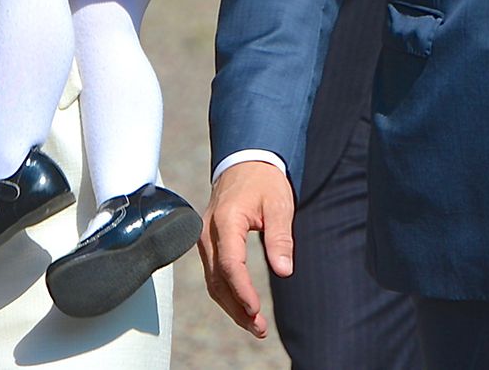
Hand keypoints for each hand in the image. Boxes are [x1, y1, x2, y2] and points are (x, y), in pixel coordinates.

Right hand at [199, 162, 294, 337]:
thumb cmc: (264, 180)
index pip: (230, 264)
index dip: (242, 290)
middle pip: (217, 278)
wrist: (245, 160)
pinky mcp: (208, 241)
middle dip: (237, 307)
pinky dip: (226, 292)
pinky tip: (242, 306)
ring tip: (254, 324)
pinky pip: (213, 272)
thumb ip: (280, 236)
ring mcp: (204, 236)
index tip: (256, 310)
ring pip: (212, 280)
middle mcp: (208, 230)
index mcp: (225, 220)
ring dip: (231, 304)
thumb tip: (284, 270)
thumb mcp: (279, 204)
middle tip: (259, 328)